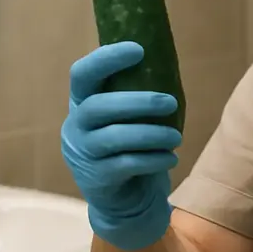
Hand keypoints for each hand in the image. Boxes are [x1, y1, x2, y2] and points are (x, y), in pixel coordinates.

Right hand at [61, 41, 181, 250]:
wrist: (123, 202)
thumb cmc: (131, 148)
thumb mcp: (129, 119)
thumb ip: (138, 95)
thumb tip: (167, 62)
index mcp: (83, 103)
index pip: (82, 74)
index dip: (106, 59)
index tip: (138, 49)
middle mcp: (76, 126)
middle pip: (97, 106)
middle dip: (138, 101)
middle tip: (170, 101)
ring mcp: (83, 154)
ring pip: (114, 137)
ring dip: (152, 134)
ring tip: (177, 137)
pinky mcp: (96, 179)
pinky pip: (126, 164)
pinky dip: (153, 159)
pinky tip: (171, 158)